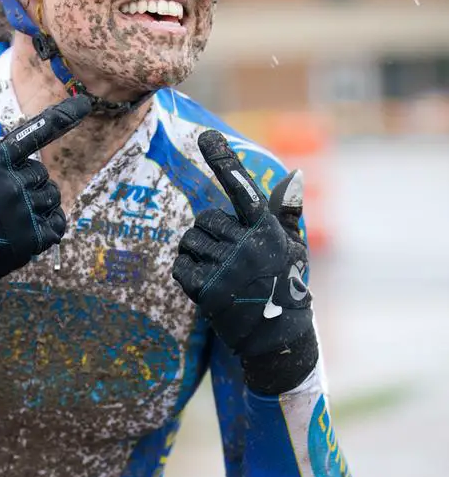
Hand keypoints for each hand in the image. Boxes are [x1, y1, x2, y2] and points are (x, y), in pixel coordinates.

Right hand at [0, 94, 92, 321]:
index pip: (33, 133)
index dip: (61, 117)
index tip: (84, 103)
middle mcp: (10, 186)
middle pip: (40, 171)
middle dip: (26, 180)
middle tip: (2, 198)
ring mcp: (23, 215)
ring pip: (52, 195)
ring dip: (38, 201)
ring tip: (12, 215)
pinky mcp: (32, 241)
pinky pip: (58, 222)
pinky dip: (49, 222)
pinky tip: (29, 227)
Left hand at [172, 131, 317, 393]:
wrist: (276, 339)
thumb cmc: (286, 286)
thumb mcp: (293, 248)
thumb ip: (286, 211)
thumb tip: (295, 173)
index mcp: (267, 232)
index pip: (242, 188)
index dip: (223, 161)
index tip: (205, 138)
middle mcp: (246, 247)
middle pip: (206, 218)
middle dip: (211, 233)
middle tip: (227, 253)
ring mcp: (226, 270)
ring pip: (190, 240)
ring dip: (197, 252)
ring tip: (219, 269)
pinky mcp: (207, 291)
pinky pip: (181, 265)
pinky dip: (188, 271)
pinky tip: (206, 282)